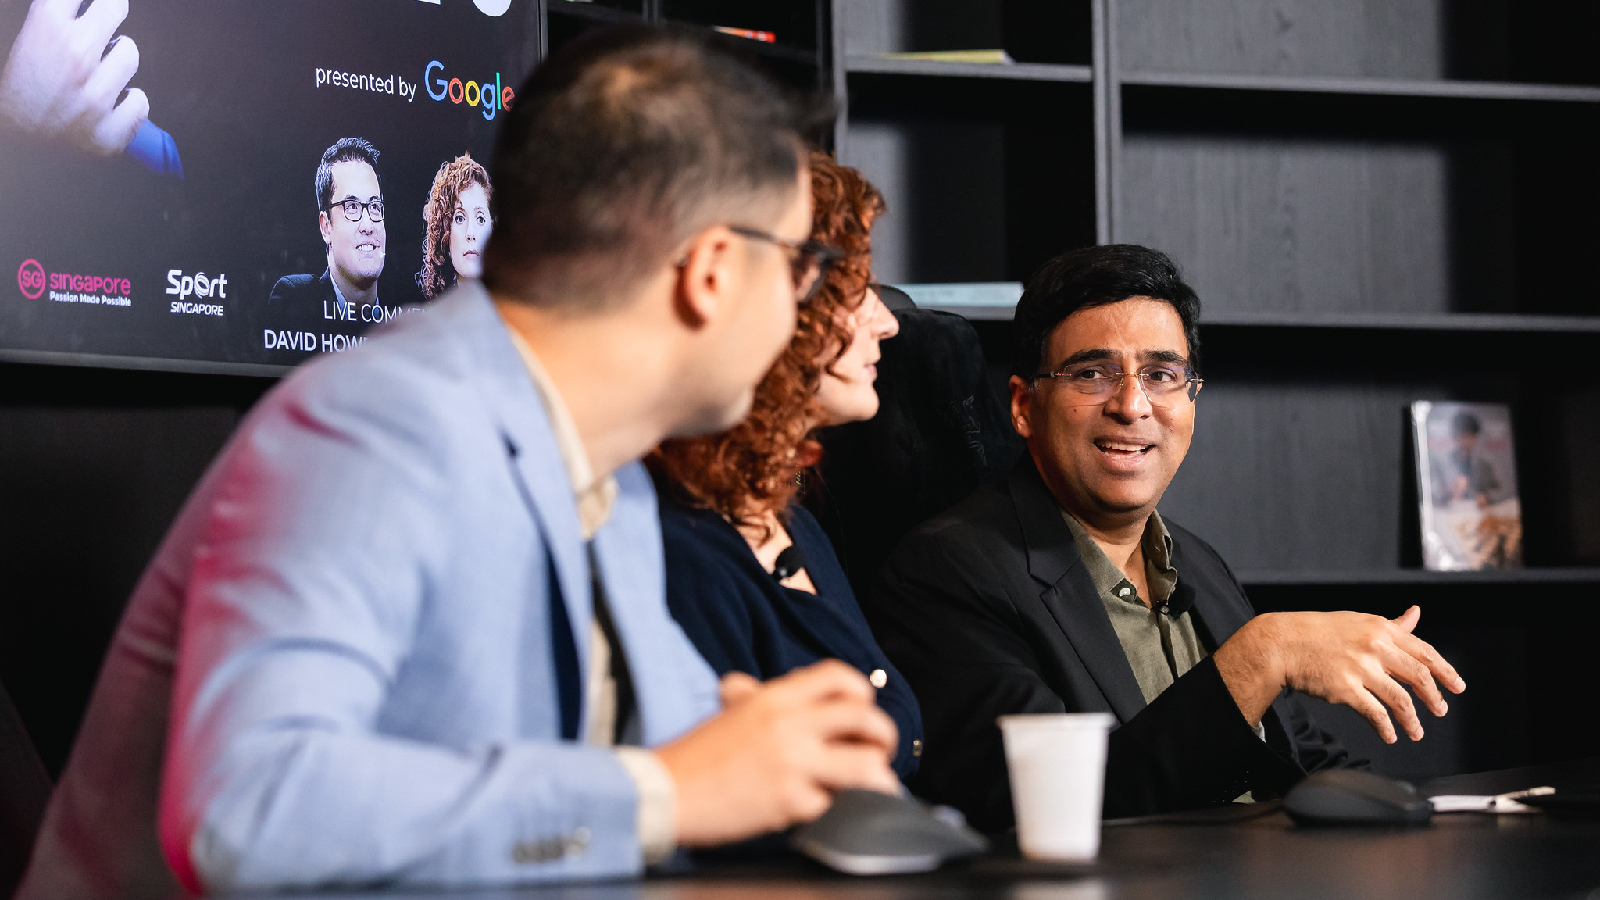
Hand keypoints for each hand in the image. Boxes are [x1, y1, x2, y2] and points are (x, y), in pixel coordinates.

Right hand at [0, 0, 148, 152]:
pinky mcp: (108, 133)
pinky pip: (140, 103)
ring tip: (97, 73)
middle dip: (109, 14)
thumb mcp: (30, 39)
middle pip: (116, 9)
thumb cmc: (19, 87)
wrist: (9, 137)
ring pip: (130, 56)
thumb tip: (88, 5)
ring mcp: (95, 98)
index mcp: (48, 27)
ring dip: (117, 61)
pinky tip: (111, 103)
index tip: (95, 4)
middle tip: (101, 28)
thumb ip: (59, 18)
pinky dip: (129, 102)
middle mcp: (76, 57)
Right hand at [655, 660, 899, 846]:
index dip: (862, 692)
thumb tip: (749, 685)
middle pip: (865, 717)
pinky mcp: (790, 800)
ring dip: (879, 777)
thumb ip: (750, 697)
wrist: (665, 791)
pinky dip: (844, 810)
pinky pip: (838, 804)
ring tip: (874, 786)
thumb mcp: (728, 712)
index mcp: (776, 697)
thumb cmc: (694, 755)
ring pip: (866, 763)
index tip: (863, 711)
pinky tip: (841, 811)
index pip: (839, 676)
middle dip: (884, 736)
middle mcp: (790, 722)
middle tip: (878, 752)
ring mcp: (794, 762)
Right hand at [1215, 606, 1465, 743]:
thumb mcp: (1357, 621)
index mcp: (1380, 629)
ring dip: (1412, 719)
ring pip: (1401, 699)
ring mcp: (1360, 668)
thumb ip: (1390, 624)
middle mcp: (1375, 647)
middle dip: (1434, 697)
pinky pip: (1375, 713)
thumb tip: (1415, 614)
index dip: (1445, 671)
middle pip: (1419, 676)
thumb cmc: (1316, 632)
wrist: (1280, 644)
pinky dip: (1386, 727)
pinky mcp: (1345, 689)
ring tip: (1416, 732)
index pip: (1424, 651)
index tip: (1457, 686)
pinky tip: (1390, 735)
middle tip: (1441, 710)